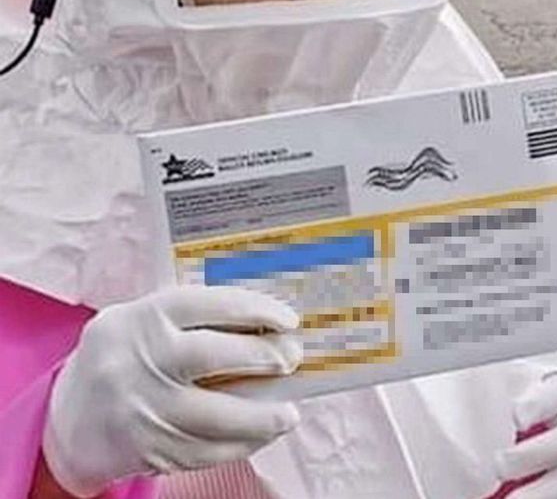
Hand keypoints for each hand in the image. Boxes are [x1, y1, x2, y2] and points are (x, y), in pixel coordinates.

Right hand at [42, 286, 303, 497]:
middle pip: (216, 355)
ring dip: (264, 416)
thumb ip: (196, 319)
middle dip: (265, 357)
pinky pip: (209, 450)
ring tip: (288, 413)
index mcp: (143, 318)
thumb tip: (270, 327)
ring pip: (218, 415)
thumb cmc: (123, 360)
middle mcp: (141, 360)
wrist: (65, 423)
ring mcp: (144, 408)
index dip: (258, 309)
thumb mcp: (143, 323)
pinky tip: (261, 434)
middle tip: (293, 359)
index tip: (289, 320)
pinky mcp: (150, 448)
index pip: (211, 305)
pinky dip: (243, 444)